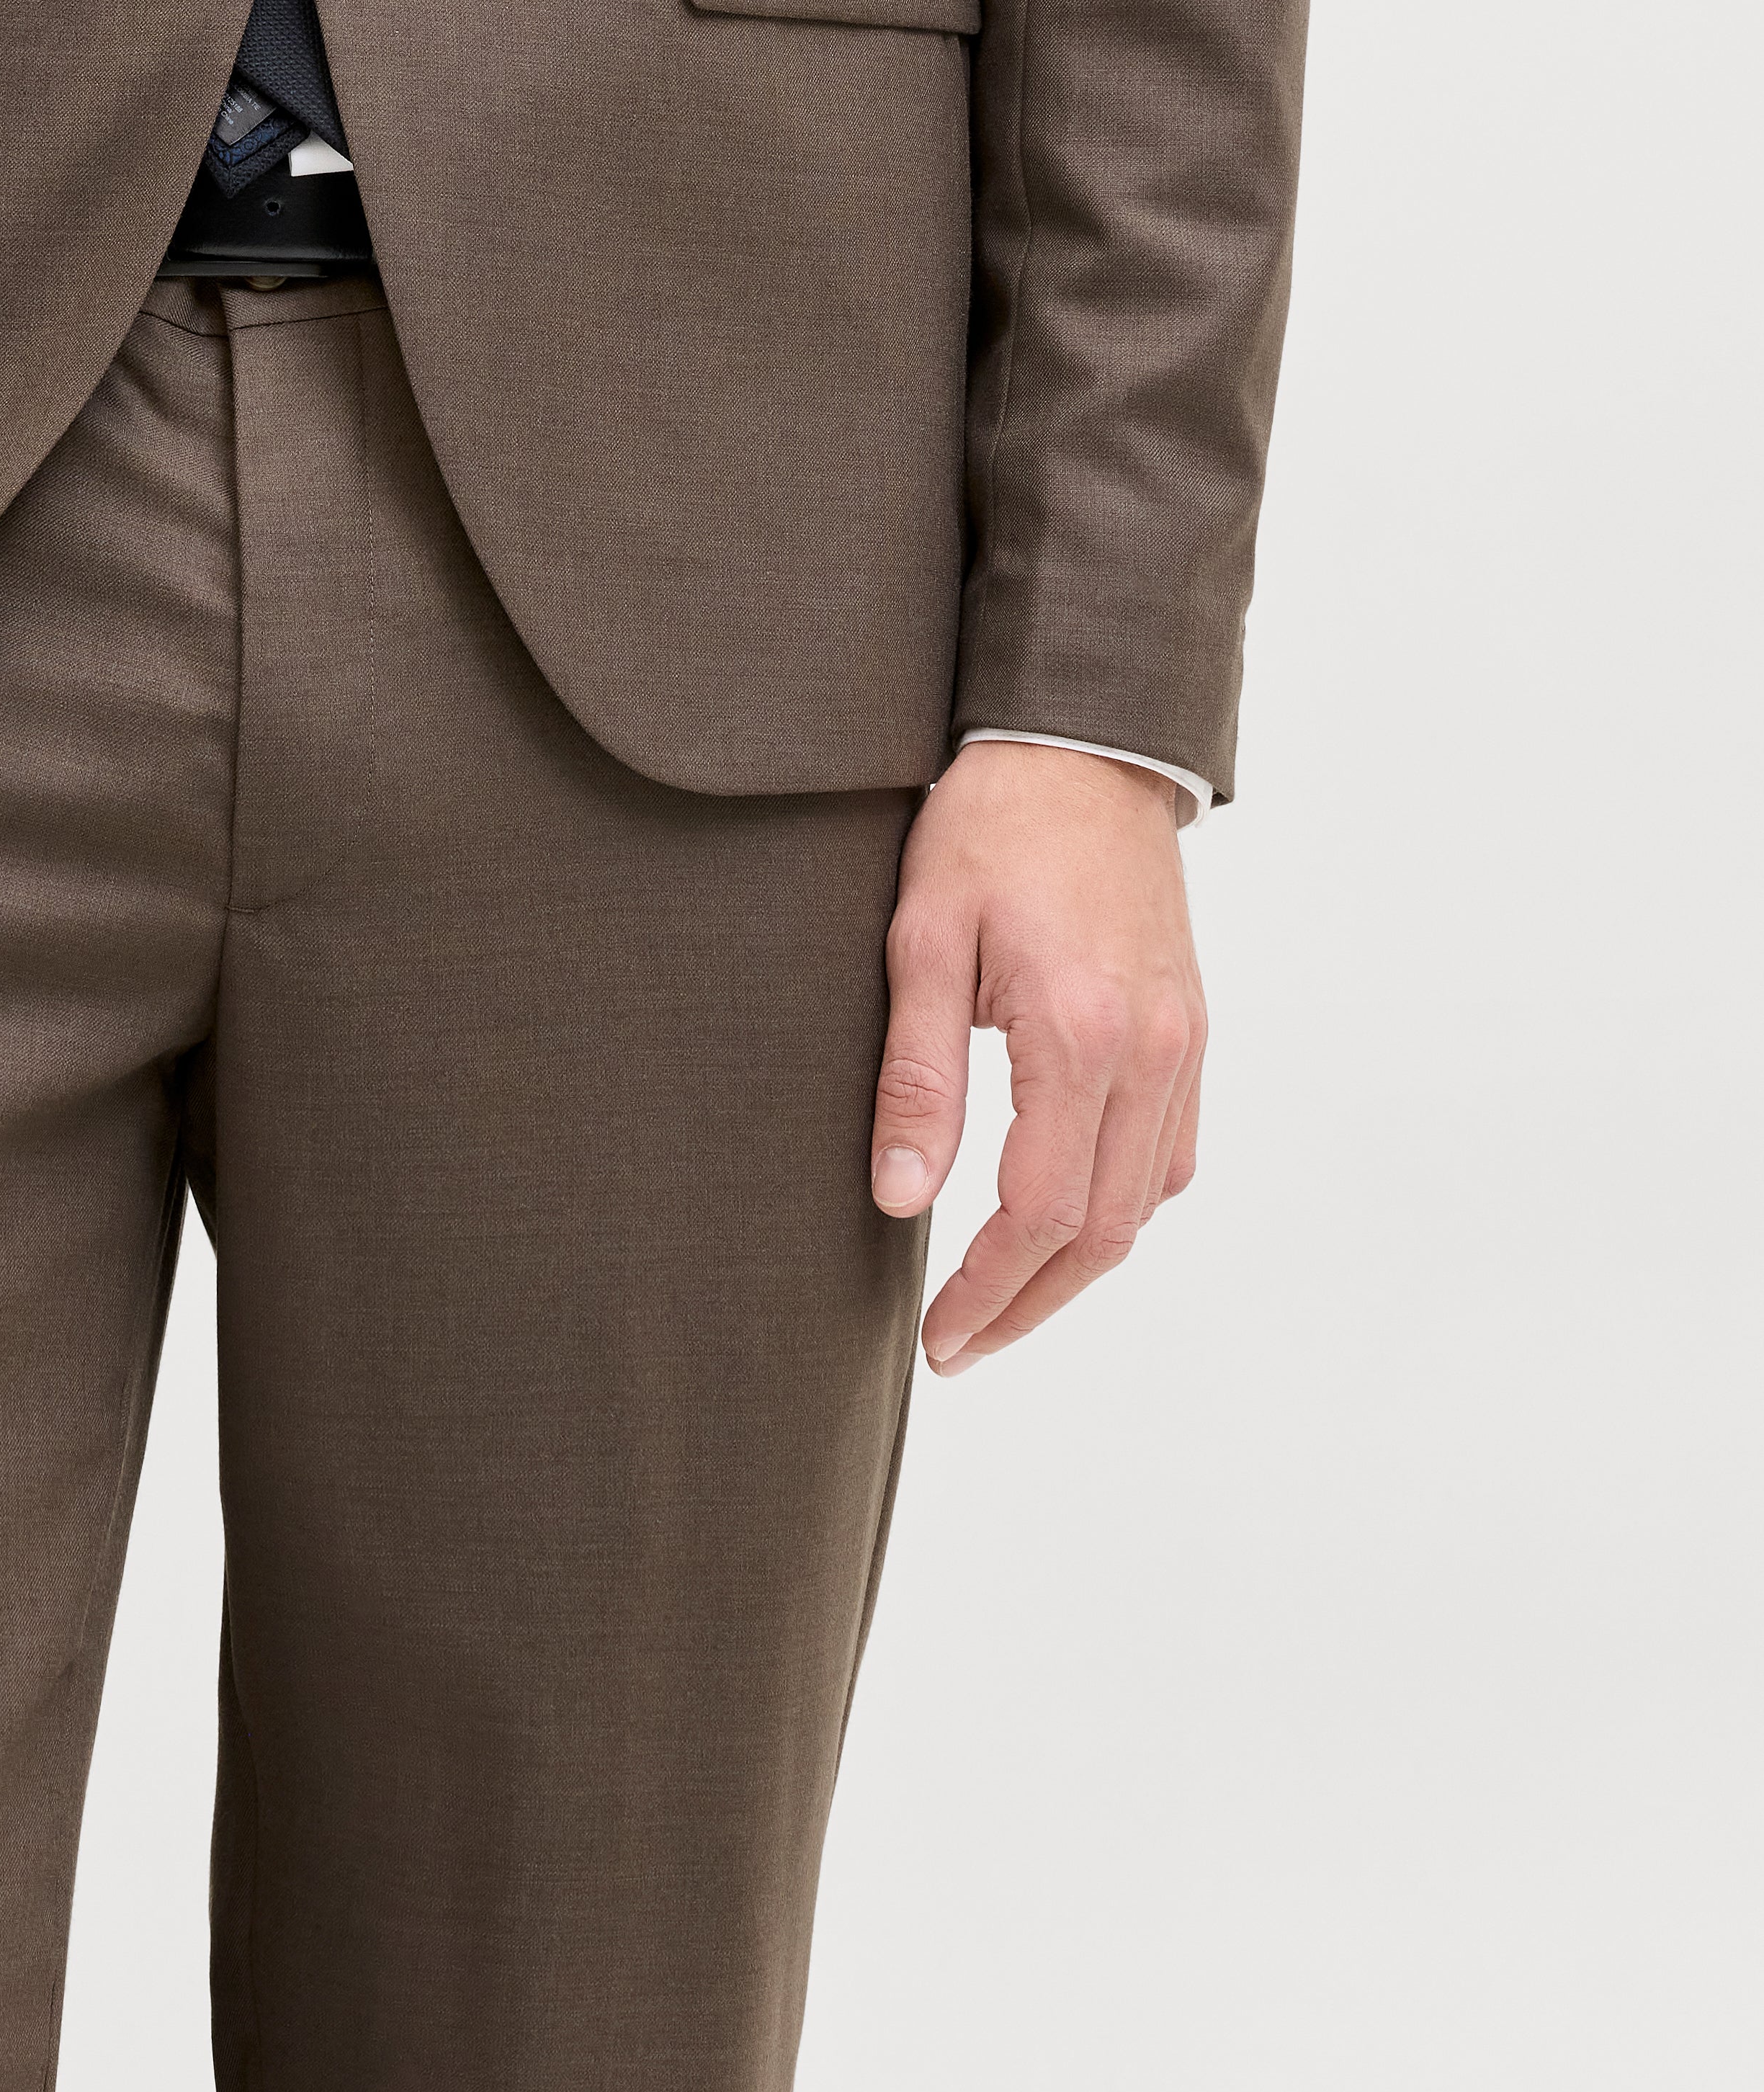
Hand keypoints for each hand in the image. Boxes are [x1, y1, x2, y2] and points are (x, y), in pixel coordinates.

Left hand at [872, 741, 1205, 1371]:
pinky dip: (1123, 1204)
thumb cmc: (989, 828)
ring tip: (1001, 1301)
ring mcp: (1185, 1043)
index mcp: (1080, 1032)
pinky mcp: (1192, 1029)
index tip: (941, 1338)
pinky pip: (1172, 1153)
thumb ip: (917, 1075)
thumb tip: (899, 1199)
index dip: (989, 1289)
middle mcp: (1152, 1052)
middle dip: (1030, 1303)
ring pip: (1146, 1203)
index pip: (1040, 1209)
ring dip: (1078, 1266)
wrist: (1081, 746)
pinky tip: (1067, 1218)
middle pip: (1104, 1231)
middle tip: (961, 1346)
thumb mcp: (922, 938)